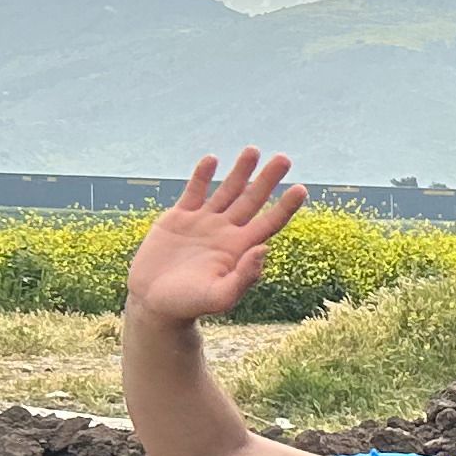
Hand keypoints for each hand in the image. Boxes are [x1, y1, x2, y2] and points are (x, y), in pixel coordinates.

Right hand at [125, 152, 306, 325]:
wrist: (153, 302)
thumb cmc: (189, 305)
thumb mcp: (220, 296)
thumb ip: (244, 277)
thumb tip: (264, 250)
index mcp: (240, 249)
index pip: (269, 223)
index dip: (286, 206)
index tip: (301, 188)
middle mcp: (226, 232)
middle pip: (252, 200)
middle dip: (268, 179)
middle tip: (284, 158)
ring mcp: (203, 222)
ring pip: (227, 191)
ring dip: (240, 171)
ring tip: (253, 150)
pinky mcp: (178, 218)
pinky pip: (194, 191)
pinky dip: (202, 176)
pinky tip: (212, 159)